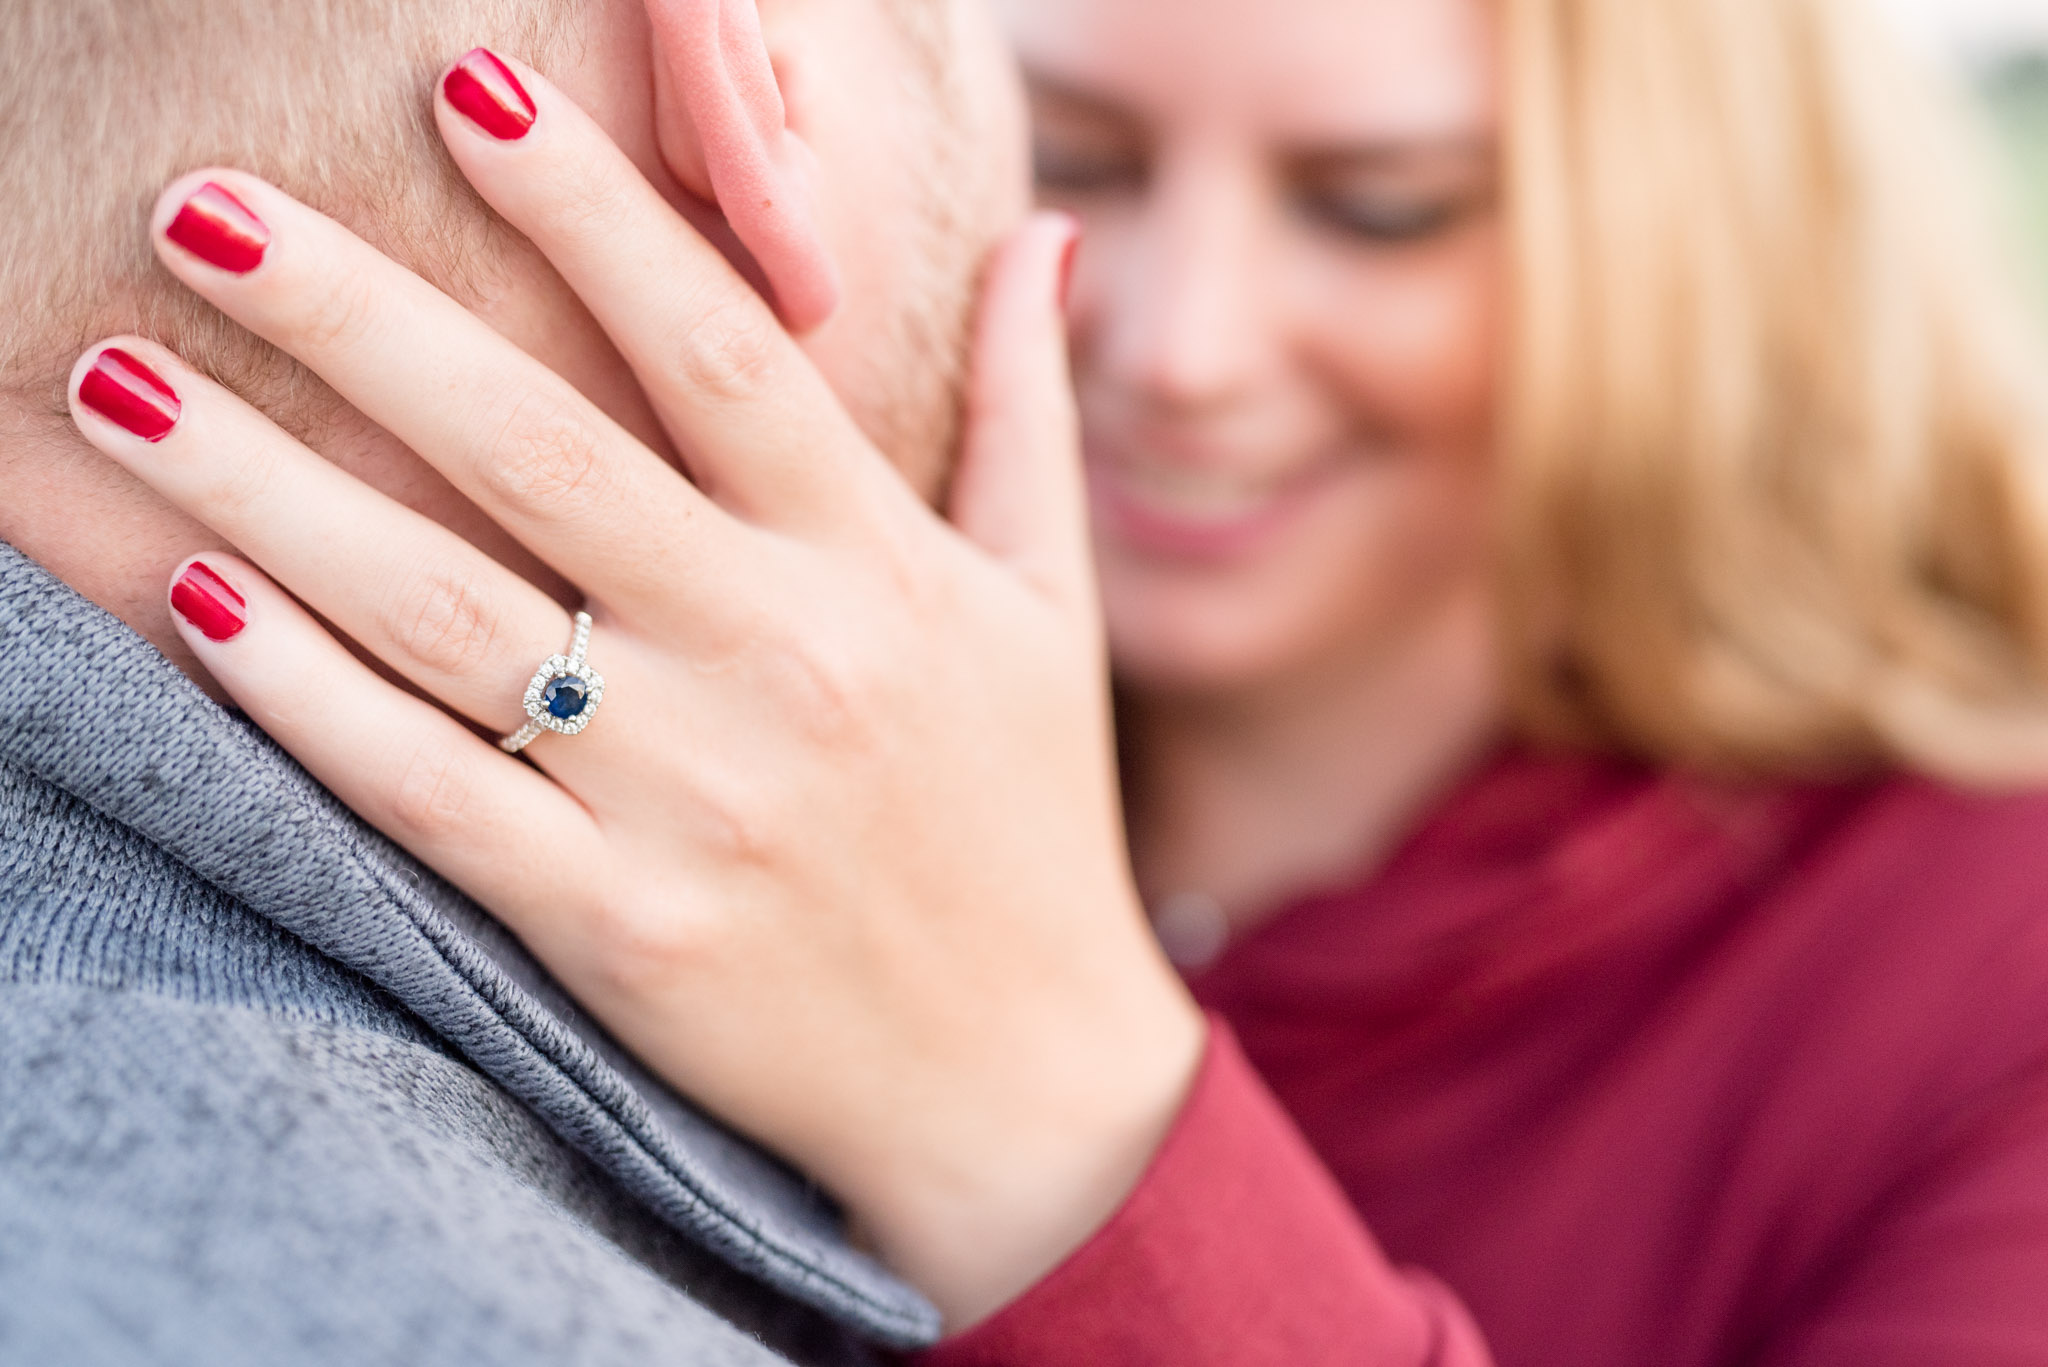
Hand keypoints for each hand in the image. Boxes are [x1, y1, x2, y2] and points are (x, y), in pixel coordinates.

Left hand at [66, 52, 1203, 1326]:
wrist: (1021, 1084)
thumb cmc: (1031, 822)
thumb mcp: (1049, 609)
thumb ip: (1026, 410)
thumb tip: (1044, 233)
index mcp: (877, 566)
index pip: (720, 349)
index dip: (594, 209)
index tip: (464, 89)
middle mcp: (778, 662)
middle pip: (537, 451)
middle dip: (355, 314)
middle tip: (199, 206)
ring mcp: (688, 801)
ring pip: (442, 615)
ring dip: (263, 489)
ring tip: (116, 379)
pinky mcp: (614, 929)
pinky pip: (430, 796)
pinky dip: (305, 705)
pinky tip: (196, 610)